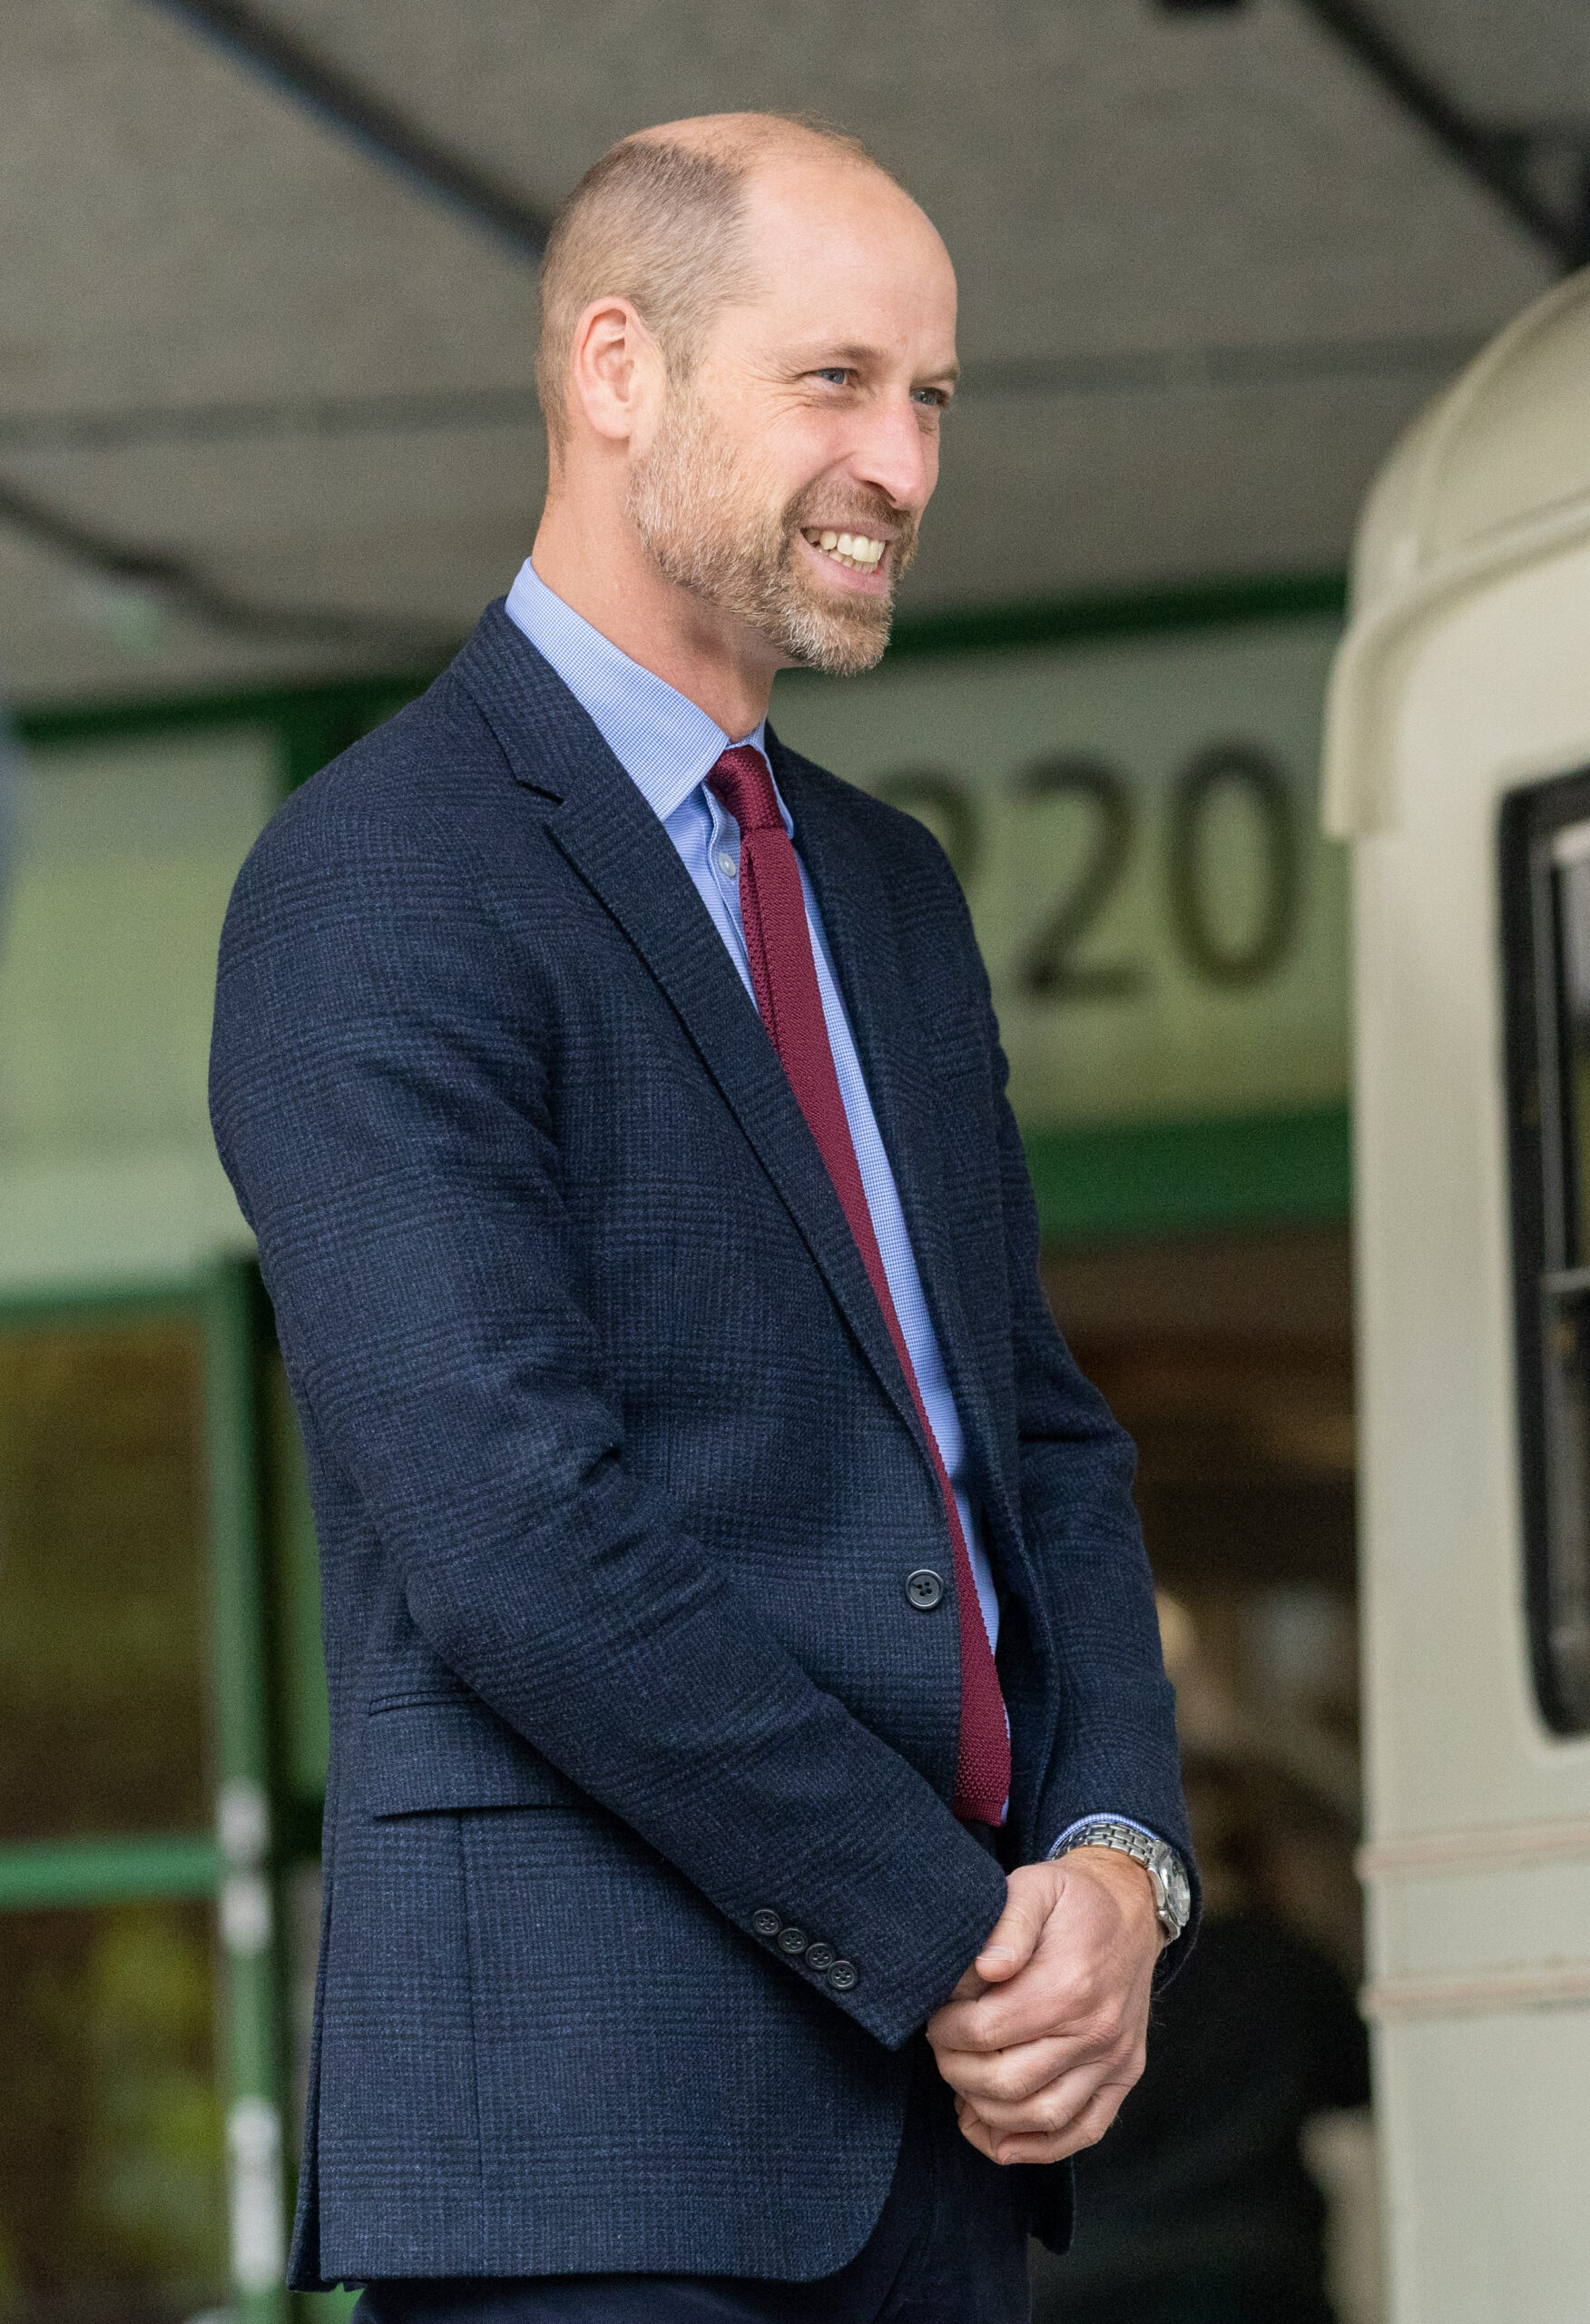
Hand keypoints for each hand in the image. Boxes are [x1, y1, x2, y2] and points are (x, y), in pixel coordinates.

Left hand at [925, 1847, 1160, 2165]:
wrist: (1132, 1908)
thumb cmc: (1071, 1901)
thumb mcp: (1034, 1887)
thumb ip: (1006, 1925)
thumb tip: (984, 1968)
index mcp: (1067, 1985)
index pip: (986, 2033)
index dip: (946, 2031)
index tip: (936, 2017)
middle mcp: (1096, 2031)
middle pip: (1007, 2083)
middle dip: (958, 2072)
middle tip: (943, 2050)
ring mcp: (1114, 2060)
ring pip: (1041, 2116)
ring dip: (988, 2113)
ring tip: (963, 2088)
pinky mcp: (1125, 2076)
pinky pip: (1084, 2131)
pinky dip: (1038, 2148)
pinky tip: (1000, 2139)